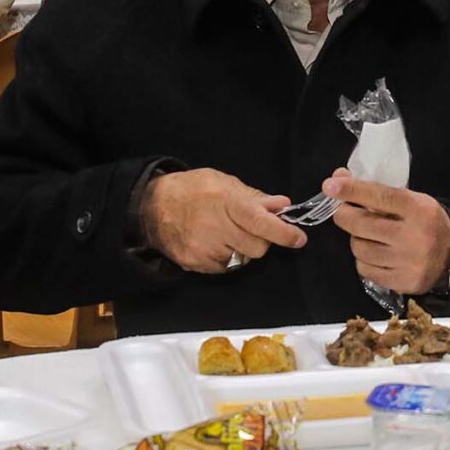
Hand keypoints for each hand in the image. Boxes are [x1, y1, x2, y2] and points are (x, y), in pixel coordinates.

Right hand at [139, 167, 308, 273]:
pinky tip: (212, 242)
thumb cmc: (191, 189)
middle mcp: (216, 228)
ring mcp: (205, 250)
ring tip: (224, 232)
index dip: (283, 233)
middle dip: (261, 239)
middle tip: (249, 227)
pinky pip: (226, 267)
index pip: (261, 223)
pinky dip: (226, 257)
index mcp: (225, 202)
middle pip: (257, 248)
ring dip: (242, 248)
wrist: (151, 208)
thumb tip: (281, 205)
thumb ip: (253, 196)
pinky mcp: (197, 264)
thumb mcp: (222, 182)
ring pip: (243, 259)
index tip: (298, 238)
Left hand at [325, 170, 449, 296]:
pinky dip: (363, 260)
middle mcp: (414, 237)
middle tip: (340, 211)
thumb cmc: (426, 222)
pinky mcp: (402, 282)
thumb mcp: (411, 200)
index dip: (352, 190)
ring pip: (360, 248)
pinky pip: (365, 269)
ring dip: (356, 239)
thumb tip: (339, 179)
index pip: (379, 197)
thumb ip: (378, 192)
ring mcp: (408, 262)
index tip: (330, 186)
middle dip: (343, 215)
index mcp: (419, 210)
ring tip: (367, 235)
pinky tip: (375, 254)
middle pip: (362, 225)